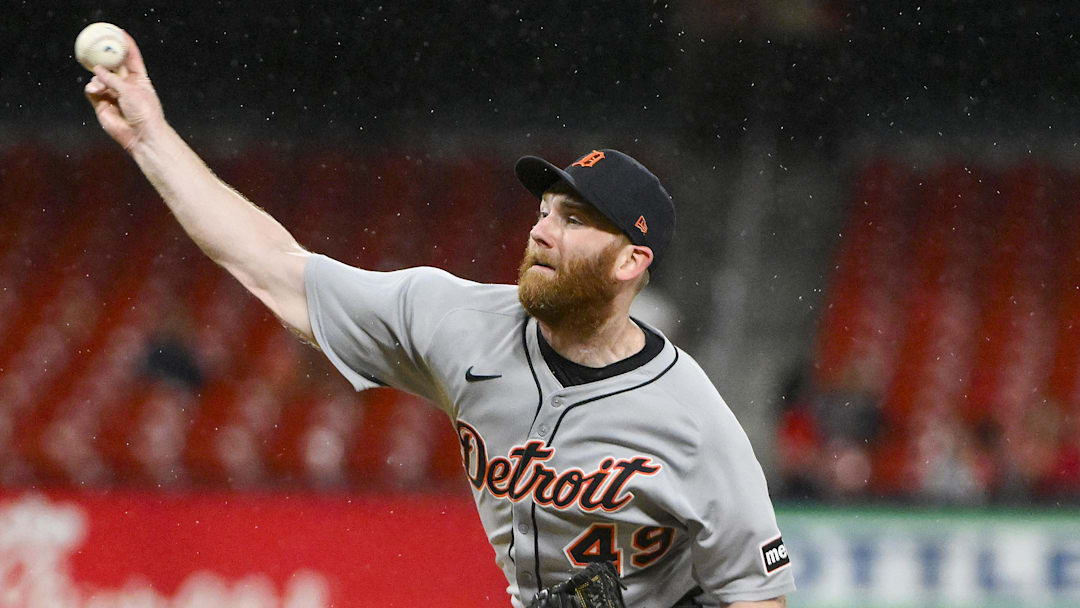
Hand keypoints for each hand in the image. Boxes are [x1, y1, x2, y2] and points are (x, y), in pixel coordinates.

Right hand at [83, 30, 164, 150]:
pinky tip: (95, 90)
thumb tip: (97, 70)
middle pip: (113, 67)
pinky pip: (92, 91)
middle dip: (105, 58)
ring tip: (101, 85)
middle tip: (97, 49)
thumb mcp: (130, 90)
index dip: (126, 46)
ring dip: (98, 79)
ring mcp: (114, 95)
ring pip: (100, 78)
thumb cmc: (144, 112)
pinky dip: (92, 88)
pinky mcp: (103, 104)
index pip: (132, 59)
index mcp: (139, 80)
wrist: (141, 135)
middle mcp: (126, 86)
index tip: (120, 33)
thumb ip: (112, 78)